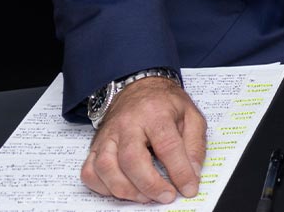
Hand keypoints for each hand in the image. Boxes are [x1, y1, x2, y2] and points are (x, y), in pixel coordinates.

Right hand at [81, 76, 206, 202]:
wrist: (138, 87)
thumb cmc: (164, 103)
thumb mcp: (191, 115)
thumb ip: (194, 145)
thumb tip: (193, 174)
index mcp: (155, 113)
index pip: (167, 145)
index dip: (179, 171)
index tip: (189, 188)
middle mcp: (127, 124)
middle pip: (131, 159)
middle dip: (150, 184)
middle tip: (166, 196)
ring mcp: (108, 135)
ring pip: (106, 167)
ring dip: (125, 189)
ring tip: (145, 197)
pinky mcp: (95, 146)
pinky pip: (89, 171)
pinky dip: (102, 187)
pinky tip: (121, 190)